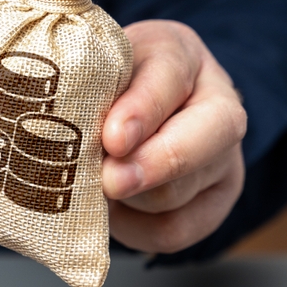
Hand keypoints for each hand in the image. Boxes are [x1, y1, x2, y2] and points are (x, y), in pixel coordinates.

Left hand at [102, 20, 245, 253]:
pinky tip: (112, 212)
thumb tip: (63, 128)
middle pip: (197, 142)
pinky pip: (173, 230)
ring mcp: (223, 158)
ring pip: (175, 192)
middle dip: (150, 166)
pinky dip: (134, 228)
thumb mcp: (89, 72)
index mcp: (179, 55)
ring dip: (127, 197)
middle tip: (111, 181)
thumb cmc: (100, 90)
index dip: (142, 111)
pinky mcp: (214, 204)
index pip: (168, 76)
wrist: (128, 117)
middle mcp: (216, 103)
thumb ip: (85, 90)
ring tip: (92, 188)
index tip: (113, 138)